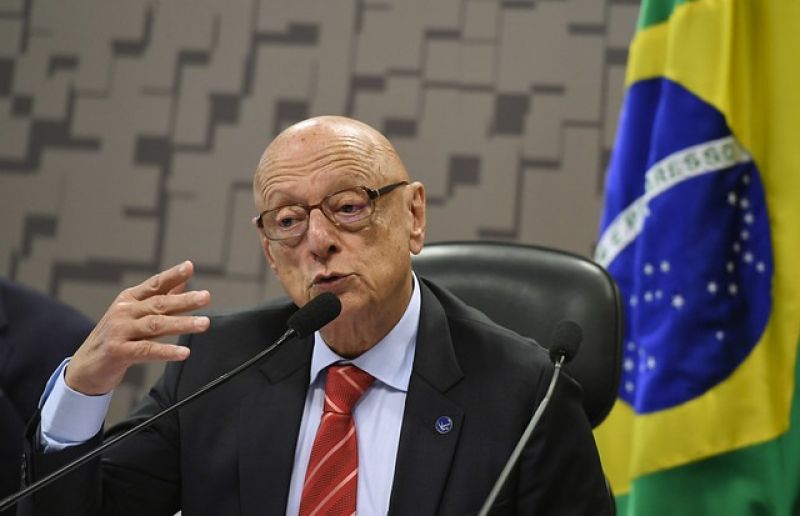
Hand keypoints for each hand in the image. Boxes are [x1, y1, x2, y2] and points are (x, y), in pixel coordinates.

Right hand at [65, 261, 210, 394]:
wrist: (85, 367)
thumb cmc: (115, 338)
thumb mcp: (134, 314)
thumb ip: (158, 299)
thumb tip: (183, 283)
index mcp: (129, 300)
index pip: (155, 284)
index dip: (172, 275)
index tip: (189, 267)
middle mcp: (124, 312)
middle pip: (159, 304)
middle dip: (185, 300)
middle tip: (206, 297)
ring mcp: (120, 331)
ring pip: (156, 325)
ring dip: (182, 323)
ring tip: (204, 323)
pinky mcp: (118, 352)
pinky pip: (147, 350)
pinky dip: (167, 351)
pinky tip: (184, 351)